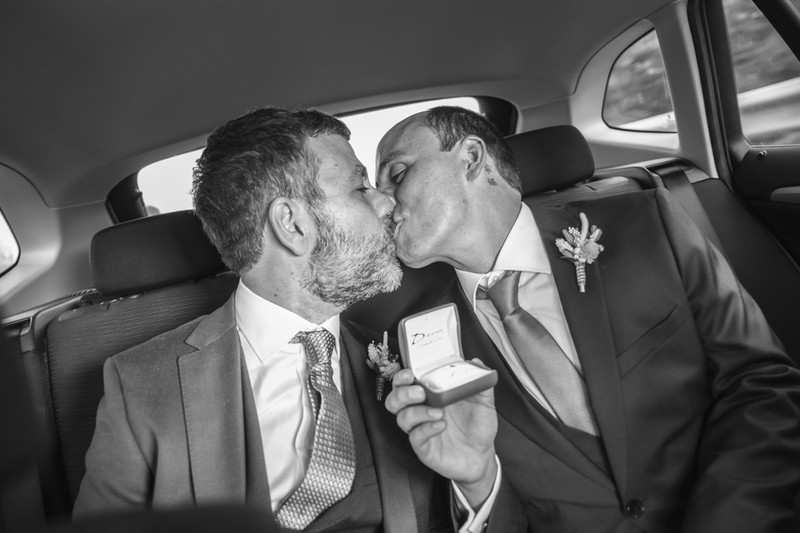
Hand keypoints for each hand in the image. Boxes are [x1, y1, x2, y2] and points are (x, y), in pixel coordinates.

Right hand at [385, 359, 498, 507]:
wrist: (482, 456)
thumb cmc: (477, 427)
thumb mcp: (483, 402)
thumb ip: (479, 382)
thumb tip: (476, 362)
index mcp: (431, 396)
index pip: (406, 383)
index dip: (402, 377)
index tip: (410, 373)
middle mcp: (421, 412)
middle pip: (395, 400)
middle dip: (402, 393)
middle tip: (420, 392)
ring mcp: (421, 429)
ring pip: (402, 418)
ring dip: (417, 412)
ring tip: (438, 412)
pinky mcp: (424, 447)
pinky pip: (415, 437)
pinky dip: (426, 429)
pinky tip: (441, 425)